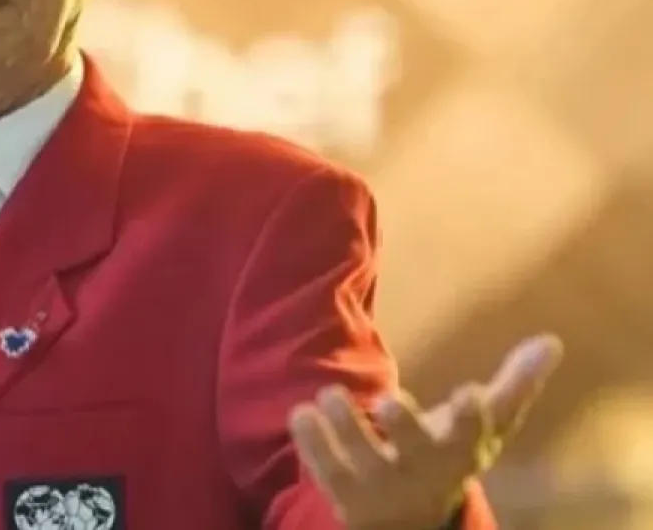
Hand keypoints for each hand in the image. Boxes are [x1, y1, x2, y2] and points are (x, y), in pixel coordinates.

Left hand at [288, 334, 562, 529]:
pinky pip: (324, 471)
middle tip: (387, 398)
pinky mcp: (344, 493)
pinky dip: (311, 443)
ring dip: (346, 427)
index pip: (471, 436)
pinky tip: (302, 413)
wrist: (412, 518)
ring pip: (363, 462)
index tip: (470, 393)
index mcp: (461, 452)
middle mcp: (422, 473)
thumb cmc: (452, 453)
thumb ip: (515, 385)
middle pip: (416, 454)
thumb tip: (552, 342)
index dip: (471, 417)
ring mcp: (381, 488)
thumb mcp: (486, 426)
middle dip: (404, 426)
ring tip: (331, 395)